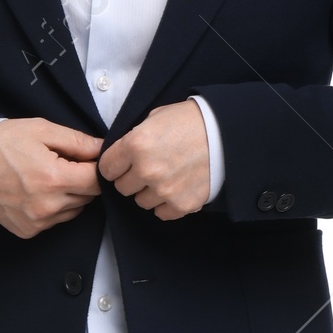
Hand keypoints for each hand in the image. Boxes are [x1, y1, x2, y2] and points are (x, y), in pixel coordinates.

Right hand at [0, 117, 103, 237]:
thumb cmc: (1, 145)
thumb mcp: (41, 130)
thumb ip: (77, 141)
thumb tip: (102, 148)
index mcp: (53, 178)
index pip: (96, 181)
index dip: (96, 168)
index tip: (87, 160)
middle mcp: (48, 205)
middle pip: (87, 197)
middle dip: (81, 180)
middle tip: (62, 165)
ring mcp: (37, 221)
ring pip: (73, 210)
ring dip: (69, 196)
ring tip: (46, 178)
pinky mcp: (28, 230)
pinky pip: (55, 221)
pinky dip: (53, 208)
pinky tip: (36, 192)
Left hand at [98, 99, 210, 220]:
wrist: (225, 133)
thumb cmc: (190, 121)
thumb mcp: (154, 118)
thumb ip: (133, 139)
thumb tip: (120, 156)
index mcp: (136, 145)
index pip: (106, 168)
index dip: (115, 165)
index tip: (124, 163)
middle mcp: (147, 170)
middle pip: (122, 188)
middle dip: (131, 178)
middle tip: (148, 167)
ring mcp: (165, 190)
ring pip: (141, 202)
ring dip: (149, 192)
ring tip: (166, 176)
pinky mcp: (182, 204)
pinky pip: (161, 213)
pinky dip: (166, 203)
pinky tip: (176, 188)